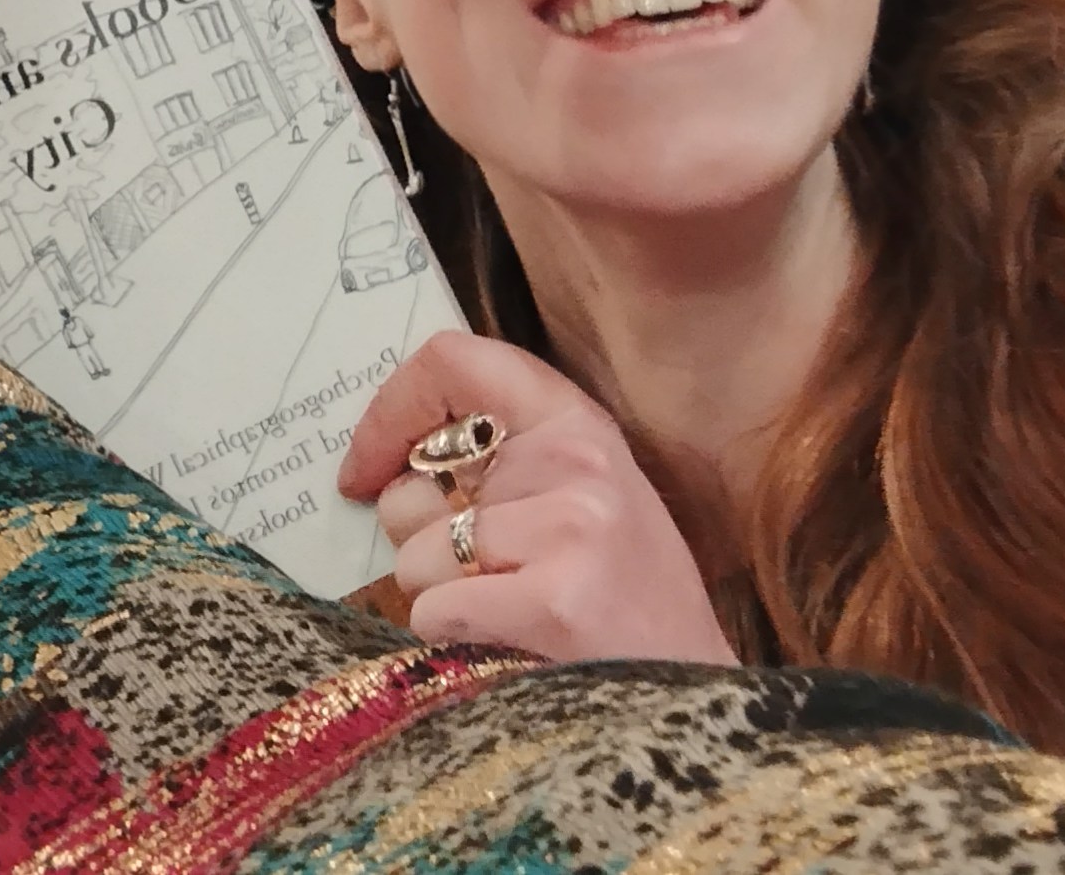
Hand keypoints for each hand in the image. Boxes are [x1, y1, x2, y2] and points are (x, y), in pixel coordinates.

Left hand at [339, 331, 736, 665]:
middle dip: (417, 539)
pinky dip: (451, 637)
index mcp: (577, 422)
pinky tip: (509, 646)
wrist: (698, 704)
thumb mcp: (579, 497)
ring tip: (511, 614)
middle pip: (412, 484)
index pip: (453, 360)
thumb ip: (502, 461)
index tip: (366, 466)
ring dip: (440, 597)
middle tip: (479, 575)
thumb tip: (388, 464)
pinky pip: (432, 609)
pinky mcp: (552, 600)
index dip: (391, 410)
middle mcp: (574, 460)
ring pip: (414, 555)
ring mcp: (568, 528)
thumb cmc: (623, 601)